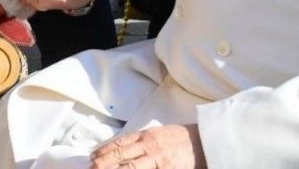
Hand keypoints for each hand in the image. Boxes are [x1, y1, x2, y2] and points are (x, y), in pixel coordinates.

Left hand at [91, 125, 205, 168]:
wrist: (206, 142)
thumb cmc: (181, 140)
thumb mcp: (158, 134)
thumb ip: (140, 141)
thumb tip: (118, 148)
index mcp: (147, 136)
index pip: (120, 142)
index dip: (104, 150)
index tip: (92, 157)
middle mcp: (151, 147)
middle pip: (122, 155)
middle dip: (104, 163)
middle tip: (91, 168)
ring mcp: (159, 161)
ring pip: (131, 168)